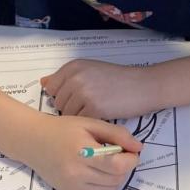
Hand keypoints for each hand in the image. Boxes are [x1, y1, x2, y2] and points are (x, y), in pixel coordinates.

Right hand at [21, 114, 142, 189]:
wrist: (32, 140)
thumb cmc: (63, 128)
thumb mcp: (90, 123)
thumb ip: (117, 134)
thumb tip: (138, 147)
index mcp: (83, 152)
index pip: (118, 165)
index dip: (131, 159)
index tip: (131, 151)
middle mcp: (76, 173)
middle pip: (116, 179)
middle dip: (125, 167)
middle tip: (120, 155)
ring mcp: (72, 185)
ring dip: (116, 178)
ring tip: (109, 164)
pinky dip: (104, 185)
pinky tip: (97, 171)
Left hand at [41, 60, 157, 118]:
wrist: (144, 85)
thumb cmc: (120, 79)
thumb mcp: (92, 70)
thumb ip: (68, 77)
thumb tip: (44, 83)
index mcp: (74, 66)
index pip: (51, 87)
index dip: (62, 96)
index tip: (76, 98)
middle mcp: (76, 77)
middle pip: (58, 102)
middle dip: (70, 107)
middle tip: (90, 106)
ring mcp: (84, 93)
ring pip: (68, 114)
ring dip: (79, 117)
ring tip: (96, 111)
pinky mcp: (94, 109)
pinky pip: (81, 122)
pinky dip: (89, 123)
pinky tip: (101, 116)